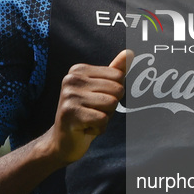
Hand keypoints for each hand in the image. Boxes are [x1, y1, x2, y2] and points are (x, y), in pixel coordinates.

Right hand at [48, 50, 130, 164]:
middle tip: (92, 113)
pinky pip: (103, 120)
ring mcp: (69, 96)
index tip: (96, 102)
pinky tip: (85, 129)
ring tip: (89, 120)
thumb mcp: (101, 90)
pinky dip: (99, 129)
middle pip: (116, 90)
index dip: (114, 94)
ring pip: (111, 104)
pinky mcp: (70, 113)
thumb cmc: (86, 114)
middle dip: (110, 107)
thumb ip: (115, 71)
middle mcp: (71, 79)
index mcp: (78, 70)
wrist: (63, 141)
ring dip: (105, 118)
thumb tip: (130, 52)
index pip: (118, 76)